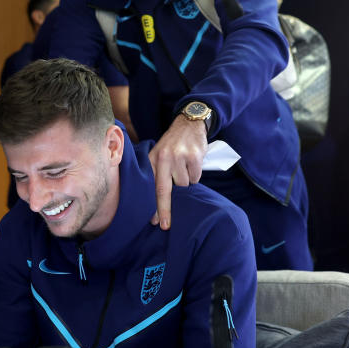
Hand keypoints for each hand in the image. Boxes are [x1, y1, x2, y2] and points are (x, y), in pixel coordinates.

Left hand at [148, 114, 207, 229]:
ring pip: (184, 184)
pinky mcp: (194, 156)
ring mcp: (180, 157)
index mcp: (154, 159)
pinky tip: (192, 163)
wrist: (189, 123)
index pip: (152, 187)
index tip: (155, 222)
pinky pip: (196, 177)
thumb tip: (156, 199)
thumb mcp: (159, 153)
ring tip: (184, 168)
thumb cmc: (173, 143)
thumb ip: (157, 172)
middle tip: (166, 224)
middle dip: (165, 209)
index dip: (154, 206)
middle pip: (165, 190)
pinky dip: (195, 174)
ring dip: (186, 182)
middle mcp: (165, 158)